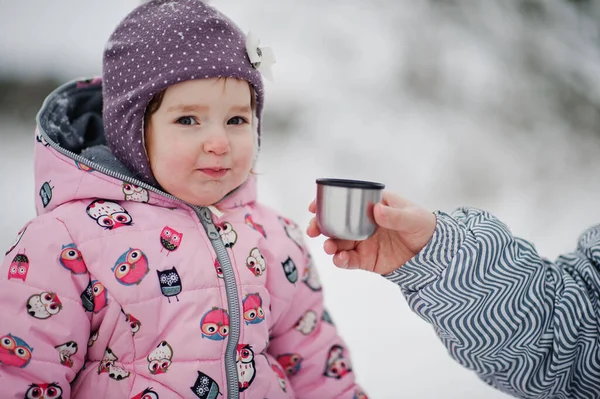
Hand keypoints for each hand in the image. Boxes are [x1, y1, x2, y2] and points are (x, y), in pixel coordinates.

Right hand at [306, 191, 436, 274]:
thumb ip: (395, 216)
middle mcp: (361, 223)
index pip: (344, 201)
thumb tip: (376, 210)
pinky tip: (340, 260)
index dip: (326, 203)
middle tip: (314, 230)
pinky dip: (341, 261)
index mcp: (370, 205)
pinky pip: (348, 260)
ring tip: (330, 247)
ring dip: (329, 244)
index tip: (314, 206)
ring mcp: (362, 242)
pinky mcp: (366, 260)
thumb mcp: (412, 218)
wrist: (432, 253)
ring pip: (338, 242)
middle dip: (320, 226)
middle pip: (334, 223)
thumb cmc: (423, 226)